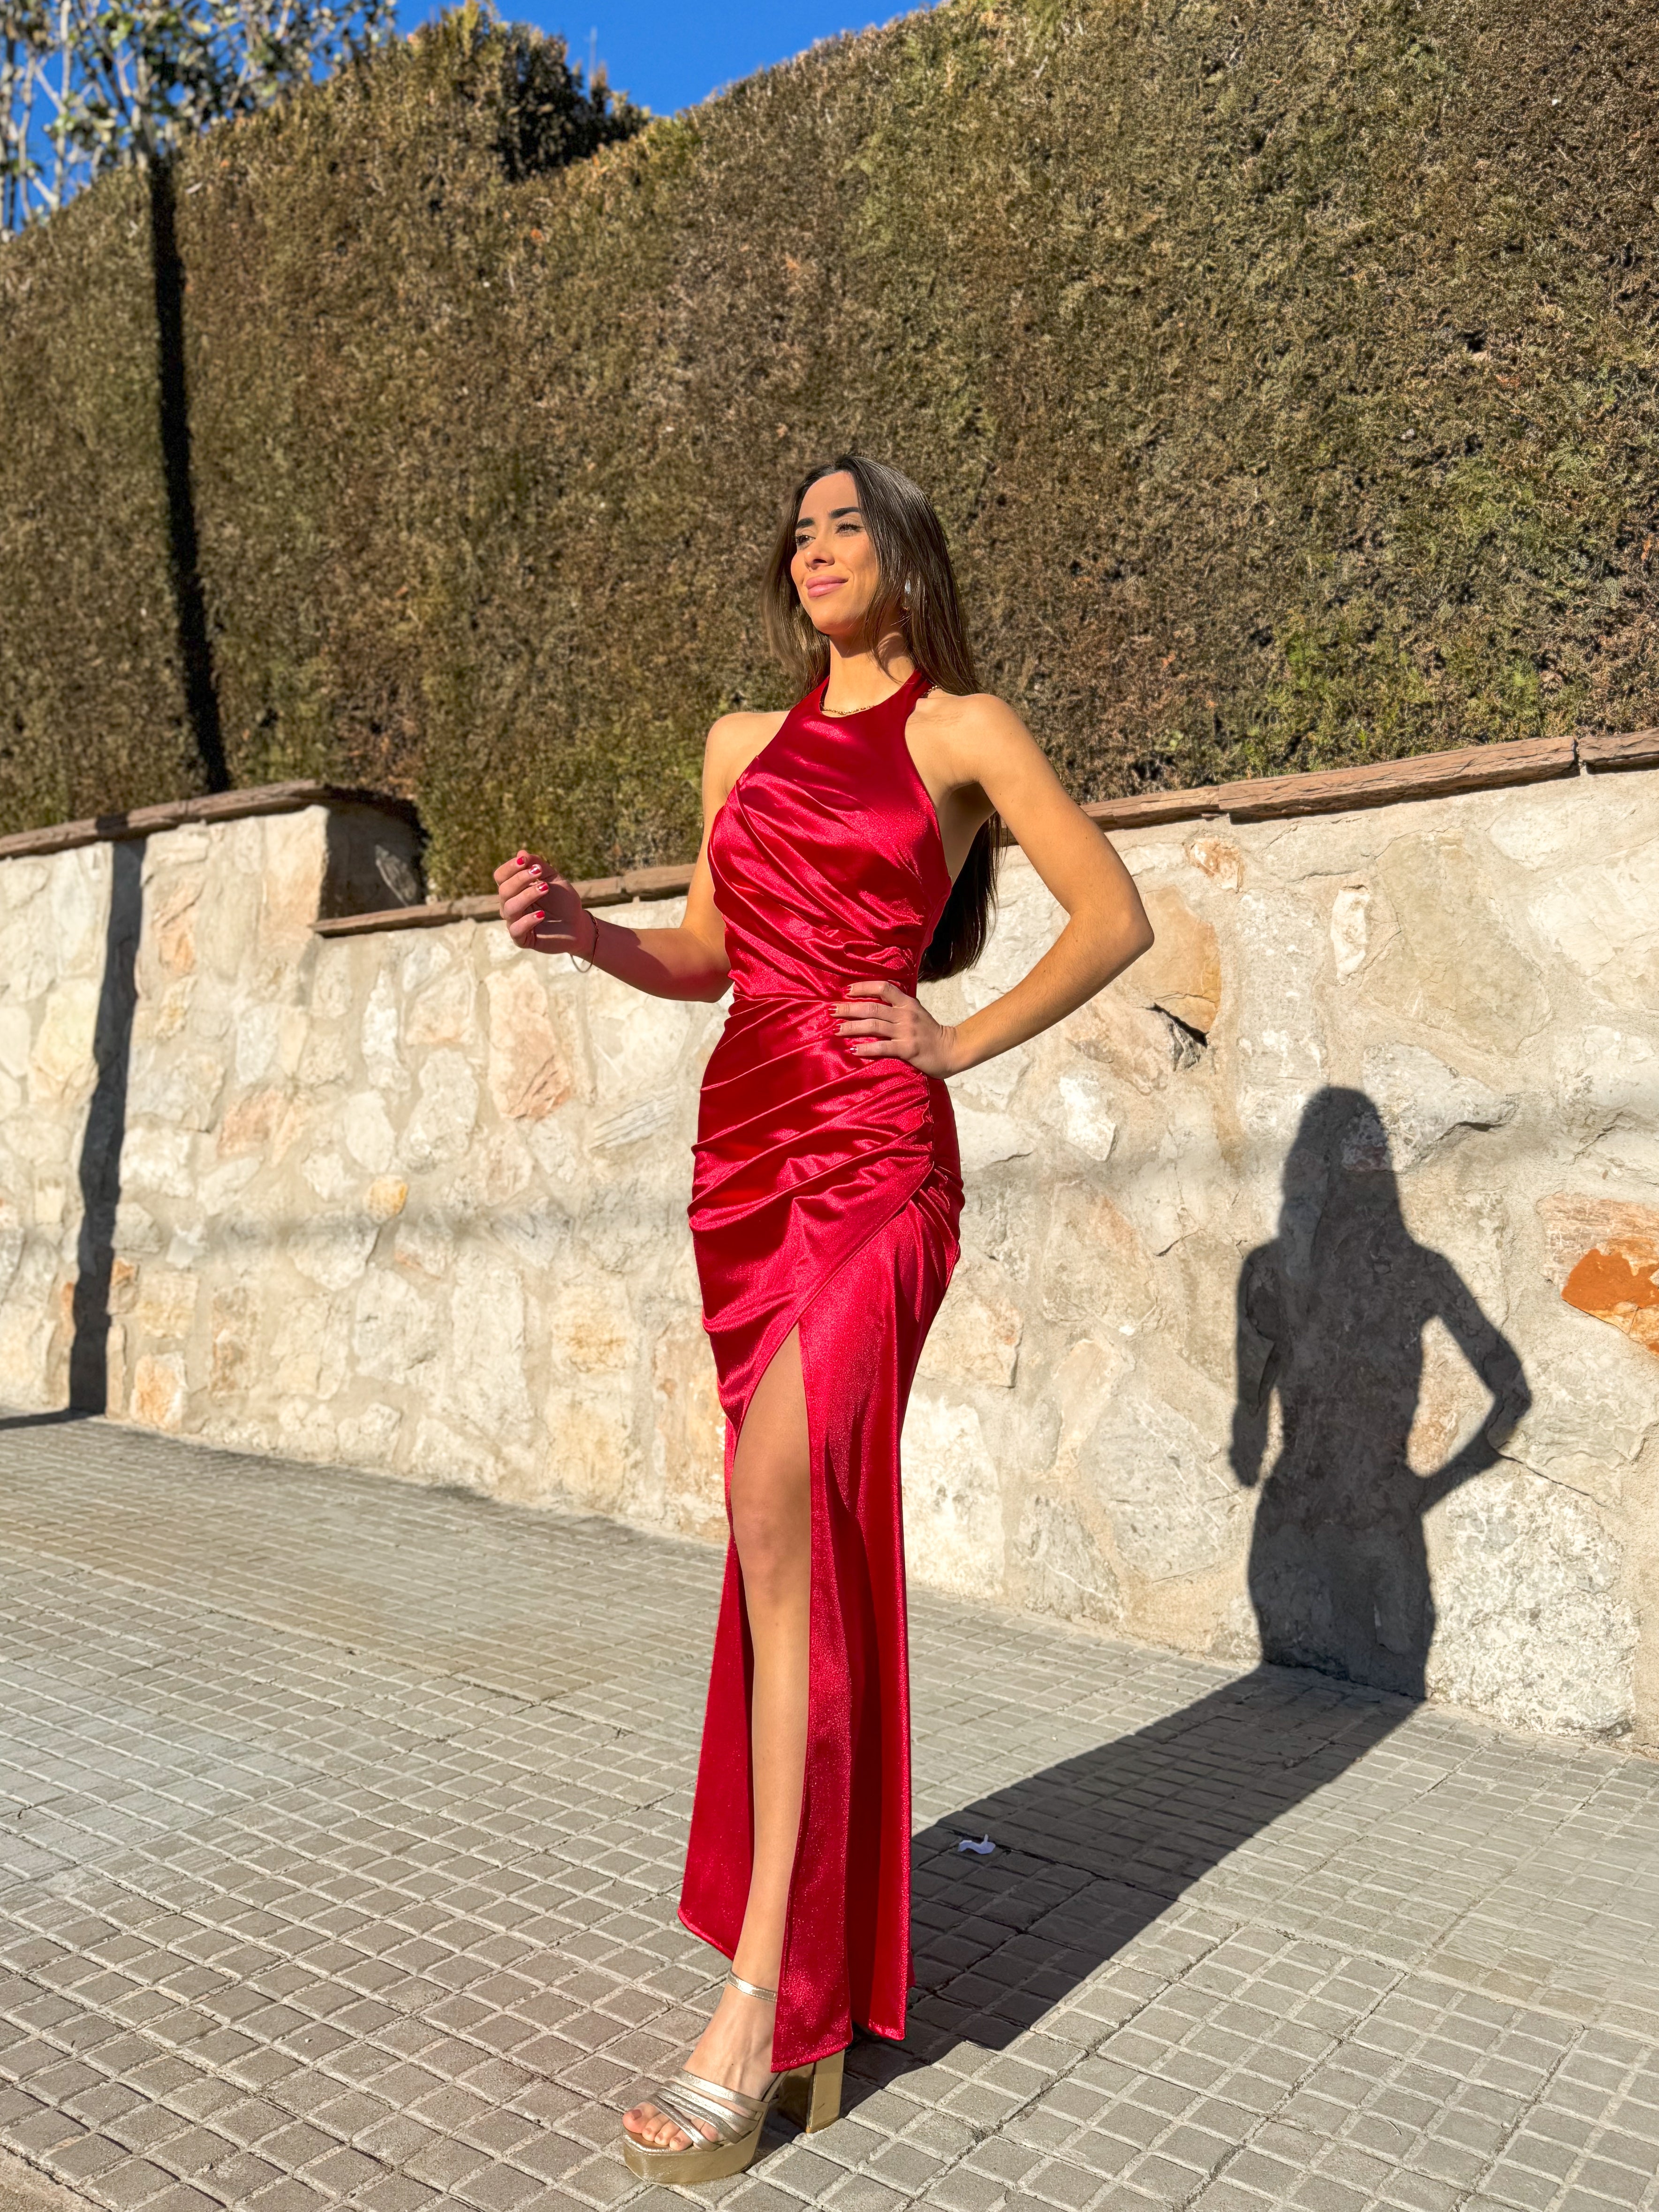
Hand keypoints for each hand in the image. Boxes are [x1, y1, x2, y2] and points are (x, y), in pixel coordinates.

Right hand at [493, 850, 595, 960]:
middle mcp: (510, 905)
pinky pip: (516, 930)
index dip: (509, 867)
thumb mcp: (553, 878)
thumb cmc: (563, 901)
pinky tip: (542, 914)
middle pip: (503, 890)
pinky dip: (528, 920)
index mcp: (514, 889)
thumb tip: (521, 853)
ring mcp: (514, 922)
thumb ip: (538, 865)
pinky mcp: (522, 939)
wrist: (578, 924)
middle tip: (539, 873)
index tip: (524, 861)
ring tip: (545, 889)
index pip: (500, 876)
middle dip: (521, 879)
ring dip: (527, 895)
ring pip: (509, 908)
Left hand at [832, 981, 959, 1076]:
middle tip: (832, 1011)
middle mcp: (905, 1015)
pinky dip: (866, 1048)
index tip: (848, 990)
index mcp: (907, 1003)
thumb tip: (874, 1001)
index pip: (883, 988)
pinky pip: (882, 1047)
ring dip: (852, 1027)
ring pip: (874, 1026)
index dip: (864, 987)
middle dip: (849, 1009)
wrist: (950, 1049)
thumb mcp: (916, 1012)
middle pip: (872, 1008)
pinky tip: (853, 1049)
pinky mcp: (907, 1049)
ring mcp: (906, 1032)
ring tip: (837, 1030)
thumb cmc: (930, 1032)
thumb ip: (898, 1006)